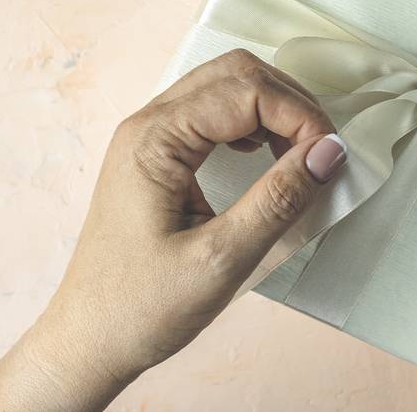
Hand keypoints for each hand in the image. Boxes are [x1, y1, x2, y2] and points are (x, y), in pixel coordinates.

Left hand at [0, 50, 347, 411]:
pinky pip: (211, 114)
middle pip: (233, 73)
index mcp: (154, 140)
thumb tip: (328, 153)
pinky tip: (265, 157)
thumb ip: (278, 201)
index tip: (328, 157)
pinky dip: (250, 124)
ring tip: (300, 156)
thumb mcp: (221, 260)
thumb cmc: (140, 309)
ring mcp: (148, 138)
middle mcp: (147, 125)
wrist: (88, 343)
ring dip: (271, 110)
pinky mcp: (156, 157)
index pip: (243, 90)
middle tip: (321, 151)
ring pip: (224, 87)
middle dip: (287, 101)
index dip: (296, 114)